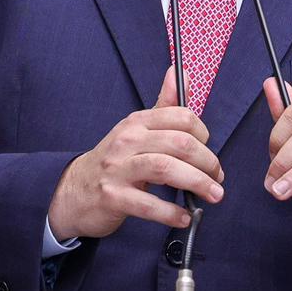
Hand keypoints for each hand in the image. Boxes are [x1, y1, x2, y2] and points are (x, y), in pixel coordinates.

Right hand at [47, 68, 223, 239]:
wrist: (74, 191)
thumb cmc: (115, 160)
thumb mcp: (136, 129)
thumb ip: (163, 105)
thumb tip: (178, 73)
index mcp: (137, 122)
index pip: (181, 117)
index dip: (204, 135)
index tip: (210, 153)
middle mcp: (127, 140)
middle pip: (179, 142)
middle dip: (207, 162)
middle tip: (217, 179)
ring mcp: (118, 168)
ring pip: (165, 168)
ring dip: (196, 183)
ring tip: (213, 195)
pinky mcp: (112, 196)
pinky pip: (147, 204)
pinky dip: (170, 212)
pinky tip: (183, 217)